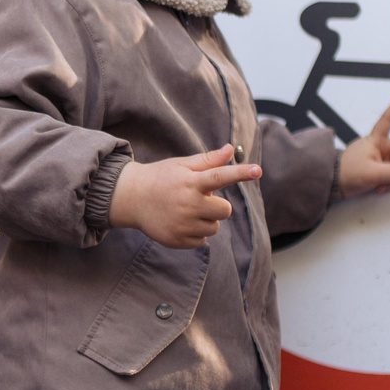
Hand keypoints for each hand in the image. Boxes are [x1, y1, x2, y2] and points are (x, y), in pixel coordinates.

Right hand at [109, 145, 261, 247]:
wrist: (131, 198)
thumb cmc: (161, 178)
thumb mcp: (182, 165)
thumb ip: (208, 161)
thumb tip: (230, 149)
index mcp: (190, 182)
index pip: (219, 176)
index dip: (240, 173)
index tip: (258, 170)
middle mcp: (188, 204)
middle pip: (224, 211)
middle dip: (217, 206)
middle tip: (200, 199)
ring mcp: (182, 224)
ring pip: (214, 227)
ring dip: (206, 220)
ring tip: (186, 211)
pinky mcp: (177, 240)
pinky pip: (202, 240)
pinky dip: (196, 232)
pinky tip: (180, 222)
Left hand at [338, 92, 389, 196]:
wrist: (333, 185)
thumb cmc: (347, 173)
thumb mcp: (373, 173)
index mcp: (375, 140)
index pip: (388, 119)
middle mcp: (379, 147)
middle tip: (388, 180)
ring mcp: (379, 158)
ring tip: (378, 183)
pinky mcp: (378, 169)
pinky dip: (388, 183)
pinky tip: (378, 186)